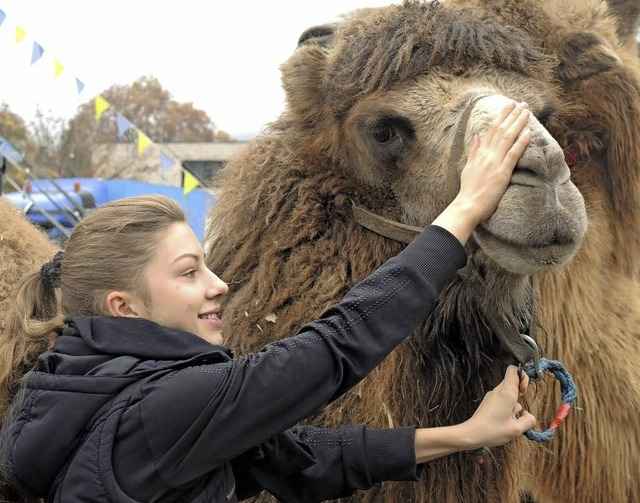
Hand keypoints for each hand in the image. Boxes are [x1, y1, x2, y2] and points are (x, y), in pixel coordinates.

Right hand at [456, 102, 530, 224]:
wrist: (467, 205)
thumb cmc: (468, 190)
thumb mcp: (468, 167)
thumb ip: (473, 151)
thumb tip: (476, 136)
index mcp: (479, 153)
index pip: (491, 130)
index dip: (501, 117)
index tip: (509, 106)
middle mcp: (487, 155)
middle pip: (501, 130)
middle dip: (512, 115)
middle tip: (522, 103)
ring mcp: (494, 162)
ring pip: (507, 138)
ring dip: (518, 123)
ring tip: (527, 111)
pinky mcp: (502, 172)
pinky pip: (513, 154)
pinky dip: (520, 142)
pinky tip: (528, 132)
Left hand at [460, 365, 535, 449]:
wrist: (471, 434)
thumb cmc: (492, 431)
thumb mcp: (517, 429)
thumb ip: (529, 420)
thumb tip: (529, 416)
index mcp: (506, 393)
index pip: (514, 370)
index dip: (523, 377)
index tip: (524, 391)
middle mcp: (498, 391)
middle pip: (513, 384)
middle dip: (520, 397)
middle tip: (518, 412)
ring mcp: (492, 396)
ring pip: (508, 394)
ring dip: (513, 406)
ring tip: (509, 421)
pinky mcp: (488, 402)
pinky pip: (502, 401)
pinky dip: (506, 409)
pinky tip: (503, 422)